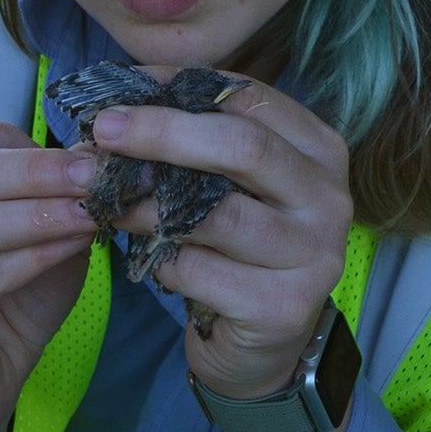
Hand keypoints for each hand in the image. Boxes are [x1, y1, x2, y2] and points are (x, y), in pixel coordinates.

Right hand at [0, 122, 96, 431]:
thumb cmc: (13, 295)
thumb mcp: (45, 234)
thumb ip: (61, 196)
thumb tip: (99, 156)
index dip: (41, 149)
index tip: (97, 161)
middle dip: (38, 173)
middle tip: (95, 180)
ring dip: (39, 216)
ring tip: (90, 216)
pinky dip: (32, 258)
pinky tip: (70, 249)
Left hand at [90, 75, 351, 398]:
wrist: (263, 345)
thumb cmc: (238, 248)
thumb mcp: (229, 185)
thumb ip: (195, 141)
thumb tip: (118, 102)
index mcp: (319, 151)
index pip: (250, 98)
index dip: (179, 86)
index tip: (121, 87)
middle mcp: (328, 199)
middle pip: (243, 146)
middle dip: (163, 131)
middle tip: (103, 129)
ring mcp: (313, 256)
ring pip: (214, 214)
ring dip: (145, 202)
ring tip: (102, 195)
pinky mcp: (282, 308)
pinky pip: (198, 270)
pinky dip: (157, 258)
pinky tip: (139, 255)